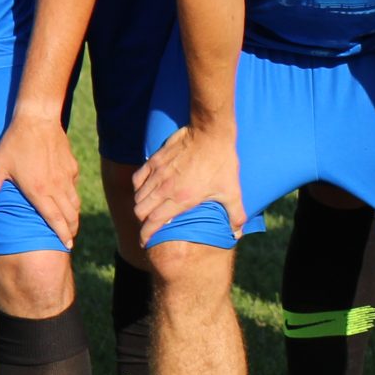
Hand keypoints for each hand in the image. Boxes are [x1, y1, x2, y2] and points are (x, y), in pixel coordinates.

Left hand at [0, 111, 80, 245]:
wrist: (37, 119)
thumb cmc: (15, 143)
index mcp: (39, 191)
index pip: (55, 220)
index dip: (62, 235)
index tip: (67, 246)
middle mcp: (56, 187)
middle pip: (70, 215)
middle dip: (71, 229)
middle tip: (69, 238)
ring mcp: (66, 176)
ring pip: (75, 202)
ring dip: (74, 215)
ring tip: (71, 223)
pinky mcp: (71, 166)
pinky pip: (74, 186)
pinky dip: (72, 196)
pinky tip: (66, 196)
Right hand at [134, 121, 245, 242]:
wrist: (211, 132)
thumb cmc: (222, 162)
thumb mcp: (232, 191)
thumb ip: (235, 215)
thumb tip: (237, 233)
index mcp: (181, 199)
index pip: (153, 222)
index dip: (146, 235)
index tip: (145, 242)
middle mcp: (165, 188)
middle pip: (140, 211)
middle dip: (142, 221)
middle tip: (149, 224)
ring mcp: (158, 173)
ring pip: (138, 196)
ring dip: (141, 205)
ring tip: (149, 208)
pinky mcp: (155, 160)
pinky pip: (137, 178)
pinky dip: (138, 187)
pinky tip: (146, 188)